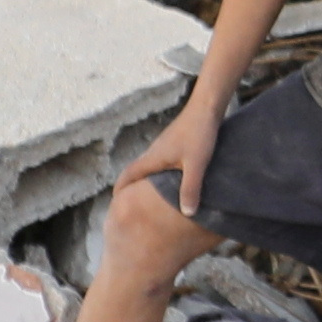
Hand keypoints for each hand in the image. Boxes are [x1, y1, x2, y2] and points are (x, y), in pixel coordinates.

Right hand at [123, 110, 218, 226]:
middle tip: (130, 205)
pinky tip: (169, 181)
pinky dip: (157, 174)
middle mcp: (153, 152)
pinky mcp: (172, 143)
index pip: (127, 175)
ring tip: (149, 197)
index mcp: (152, 159)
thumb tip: (186, 213)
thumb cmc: (199, 135)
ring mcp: (162, 147)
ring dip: (144, 180)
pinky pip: (158, 162)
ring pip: (147, 167)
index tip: (116, 204)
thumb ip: (190, 189)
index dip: (120, 190)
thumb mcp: (196, 165)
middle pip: (134, 172)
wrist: (206, 108)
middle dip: (129, 188)